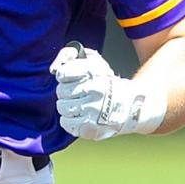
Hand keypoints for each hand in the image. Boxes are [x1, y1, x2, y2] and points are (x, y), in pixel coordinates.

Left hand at [50, 42, 166, 139]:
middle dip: (66, 91)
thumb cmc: (106, 83)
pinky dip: (69, 120)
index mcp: (95, 72)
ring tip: (79, 105)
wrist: (129, 106)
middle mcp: (95, 90)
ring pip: (62, 107)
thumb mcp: (95, 62)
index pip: (64, 73)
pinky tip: (79, 115)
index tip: (68, 78)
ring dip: (67, 106)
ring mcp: (93, 110)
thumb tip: (55, 67)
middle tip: (76, 93)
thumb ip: (74, 56)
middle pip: (61, 91)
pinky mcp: (90, 127)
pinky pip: (66, 122)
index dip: (64, 76)